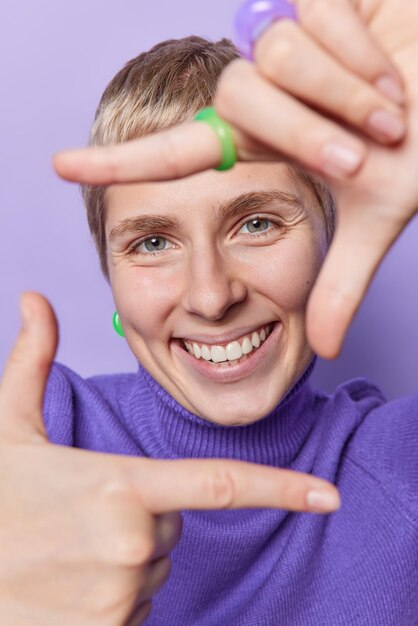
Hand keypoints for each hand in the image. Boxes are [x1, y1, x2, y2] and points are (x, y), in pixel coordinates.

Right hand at [0, 292, 338, 625]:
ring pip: (155, 570)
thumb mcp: (9, 428)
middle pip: (173, 528)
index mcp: (119, 486)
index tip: (326, 495)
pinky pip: (135, 609)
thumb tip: (36, 300)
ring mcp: (120, 597)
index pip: (218, 484)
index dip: (280, 487)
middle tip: (83, 519)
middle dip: (145, 520)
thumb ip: (32, 361)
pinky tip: (68, 585)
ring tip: (68, 554)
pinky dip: (113, 596)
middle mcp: (131, 544)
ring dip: (126, 560)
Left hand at [53, 0, 417, 358]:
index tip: (60, 167)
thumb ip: (341, 279)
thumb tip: (323, 350)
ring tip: (390, 103)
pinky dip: (365, 50)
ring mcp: (281, 38)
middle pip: (235, 104)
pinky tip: (389, 57)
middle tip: (370, 145)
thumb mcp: (376, 215)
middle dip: (309, 131)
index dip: (121, 161)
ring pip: (274, 58)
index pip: (179, 153)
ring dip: (346, 92)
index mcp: (269, 143)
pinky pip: (314, 17)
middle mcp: (264, 91)